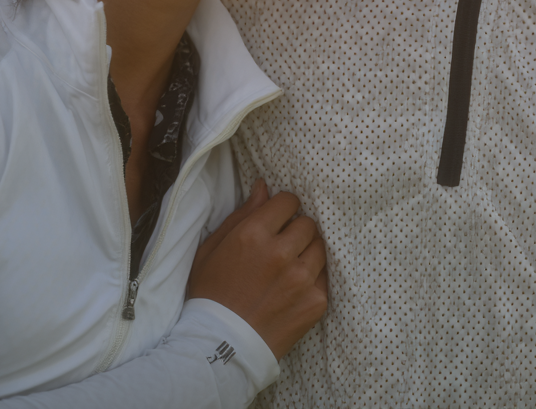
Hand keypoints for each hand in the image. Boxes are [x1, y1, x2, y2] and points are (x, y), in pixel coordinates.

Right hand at [189, 179, 327, 359]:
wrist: (219, 349)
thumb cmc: (210, 295)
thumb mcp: (212, 248)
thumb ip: (242, 214)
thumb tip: (263, 186)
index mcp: (254, 234)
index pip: (288, 201)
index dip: (283, 208)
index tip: (279, 218)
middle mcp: (281, 253)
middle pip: (308, 223)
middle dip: (297, 229)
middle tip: (284, 245)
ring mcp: (301, 279)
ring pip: (320, 247)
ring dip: (308, 252)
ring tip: (291, 266)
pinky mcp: (315, 302)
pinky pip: (324, 276)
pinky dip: (313, 278)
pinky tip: (295, 288)